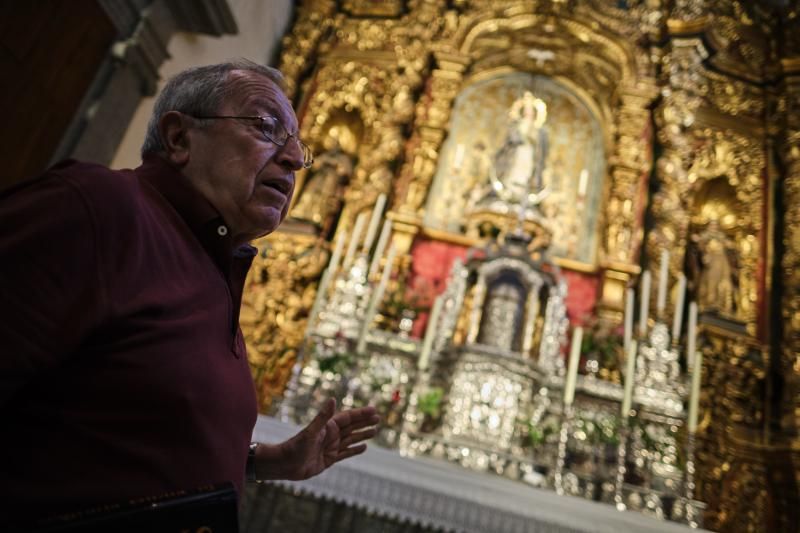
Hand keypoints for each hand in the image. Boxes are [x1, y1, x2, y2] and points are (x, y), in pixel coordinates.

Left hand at [257, 399, 378, 480]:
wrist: (284, 465)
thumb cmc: (295, 447)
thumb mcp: (311, 432)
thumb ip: (323, 416)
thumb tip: (333, 399)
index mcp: (327, 427)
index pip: (348, 418)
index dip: (361, 414)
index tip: (373, 410)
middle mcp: (330, 435)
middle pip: (351, 427)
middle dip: (364, 423)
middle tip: (378, 418)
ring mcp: (330, 447)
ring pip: (351, 439)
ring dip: (362, 435)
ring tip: (375, 431)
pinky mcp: (329, 459)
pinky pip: (346, 453)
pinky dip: (355, 450)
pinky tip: (364, 447)